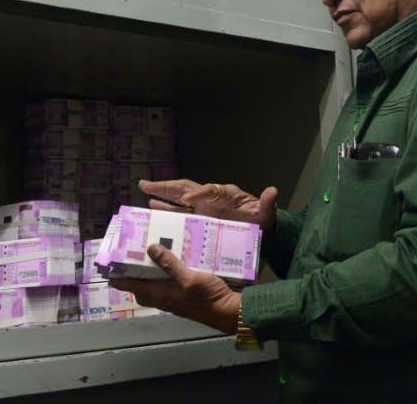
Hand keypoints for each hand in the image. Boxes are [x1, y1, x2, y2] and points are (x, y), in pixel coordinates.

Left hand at [109, 243, 239, 333]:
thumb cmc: (207, 297)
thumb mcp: (189, 277)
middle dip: (132, 280)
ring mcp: (175, 301)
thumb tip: (151, 248)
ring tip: (149, 262)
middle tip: (128, 264)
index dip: (120, 280)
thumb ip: (170, 264)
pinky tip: (172, 269)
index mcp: (161, 294)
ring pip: (154, 290)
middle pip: (141, 290)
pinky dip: (164, 280)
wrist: (228, 313)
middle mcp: (165, 299)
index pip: (133, 287)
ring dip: (148, 279)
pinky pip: (168, 289)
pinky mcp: (186, 299)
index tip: (108, 273)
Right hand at [138, 178, 277, 231]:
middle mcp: (210, 197)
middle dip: (166, 186)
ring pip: (178, 199)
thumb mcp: (266, 213)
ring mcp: (203, 207)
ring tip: (145, 193)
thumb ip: (267, 203)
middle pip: (185, 188)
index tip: (187, 202)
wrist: (260, 231)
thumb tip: (272, 191)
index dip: (198, 194)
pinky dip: (167, 211)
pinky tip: (153, 210)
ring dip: (161, 196)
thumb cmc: (262, 220)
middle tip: (144, 184)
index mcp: (225, 193)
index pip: (210, 190)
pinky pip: (180, 213)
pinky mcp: (199, 218)